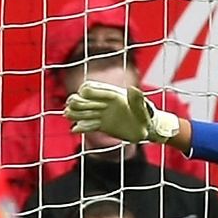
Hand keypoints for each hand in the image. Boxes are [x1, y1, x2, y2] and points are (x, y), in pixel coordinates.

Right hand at [65, 80, 180, 145]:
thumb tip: (133, 89)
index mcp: (110, 94)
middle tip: (77, 110)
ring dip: (74, 114)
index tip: (90, 99)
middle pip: (80, 99)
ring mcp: (100, 114)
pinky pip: (86, 125)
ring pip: (80, 111)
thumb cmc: (146, 115)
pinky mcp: (101, 125)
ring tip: (71, 117)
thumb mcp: (144, 108)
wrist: (147, 128)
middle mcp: (102, 103)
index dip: (86, 93)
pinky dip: (81, 127)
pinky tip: (76, 129)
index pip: (89, 88)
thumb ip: (137, 99)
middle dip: (77, 103)